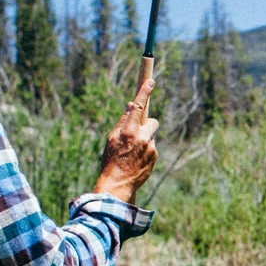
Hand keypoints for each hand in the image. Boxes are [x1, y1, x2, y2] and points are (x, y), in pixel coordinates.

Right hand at [93, 78, 158, 204]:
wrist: (118, 184)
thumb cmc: (111, 160)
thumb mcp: (112, 139)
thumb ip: (123, 121)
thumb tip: (131, 106)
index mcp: (128, 131)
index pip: (139, 106)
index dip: (145, 92)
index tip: (151, 81)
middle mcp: (142, 138)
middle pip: (152, 121)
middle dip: (147, 124)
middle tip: (138, 132)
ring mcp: (150, 148)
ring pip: (151, 135)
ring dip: (145, 139)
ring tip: (133, 152)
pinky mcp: (155, 156)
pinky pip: (152, 147)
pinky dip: (146, 150)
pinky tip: (136, 160)